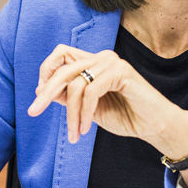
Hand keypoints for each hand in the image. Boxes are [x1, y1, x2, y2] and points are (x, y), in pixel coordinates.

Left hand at [26, 44, 187, 156]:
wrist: (154, 126)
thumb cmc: (125, 116)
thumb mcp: (88, 109)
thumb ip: (69, 97)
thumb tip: (42, 90)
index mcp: (94, 63)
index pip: (62, 55)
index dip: (46, 70)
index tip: (38, 95)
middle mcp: (102, 58)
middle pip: (63, 67)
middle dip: (46, 91)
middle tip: (33, 111)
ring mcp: (112, 63)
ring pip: (75, 84)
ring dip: (70, 113)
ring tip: (74, 133)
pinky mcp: (121, 72)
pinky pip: (91, 91)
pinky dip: (83, 112)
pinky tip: (85, 128)